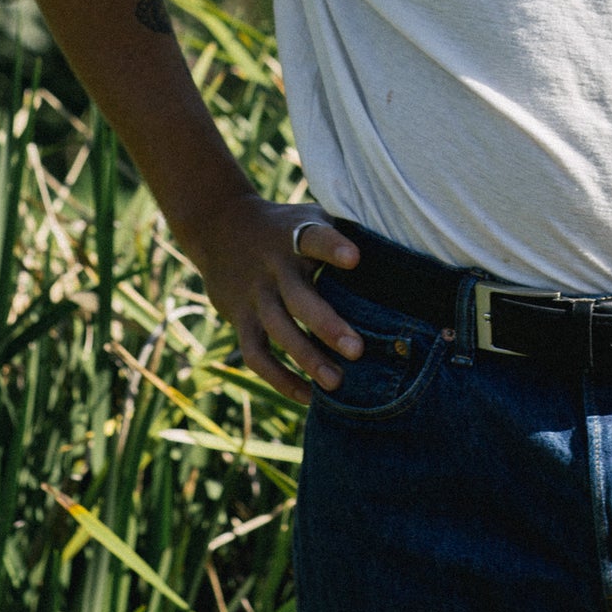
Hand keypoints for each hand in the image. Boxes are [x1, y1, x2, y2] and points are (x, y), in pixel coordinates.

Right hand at [185, 196, 363, 405]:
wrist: (219, 225)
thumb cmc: (283, 226)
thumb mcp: (307, 216)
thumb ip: (339, 232)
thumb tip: (393, 252)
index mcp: (295, 236)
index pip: (314, 238)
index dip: (333, 248)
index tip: (356, 259)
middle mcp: (273, 267)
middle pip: (298, 297)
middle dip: (326, 325)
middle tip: (358, 351)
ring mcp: (255, 294)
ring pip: (278, 330)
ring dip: (306, 359)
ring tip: (336, 383)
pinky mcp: (239, 318)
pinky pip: (256, 354)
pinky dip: (279, 378)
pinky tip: (307, 395)